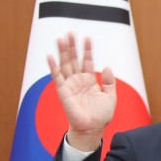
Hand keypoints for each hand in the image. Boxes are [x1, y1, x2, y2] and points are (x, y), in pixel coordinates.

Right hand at [46, 33, 116, 151]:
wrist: (93, 128)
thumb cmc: (101, 115)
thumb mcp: (110, 96)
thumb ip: (109, 82)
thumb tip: (106, 67)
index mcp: (89, 80)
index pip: (87, 61)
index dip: (87, 49)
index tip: (87, 37)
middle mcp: (78, 80)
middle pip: (74, 59)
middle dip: (72, 46)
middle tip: (70, 32)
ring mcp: (70, 84)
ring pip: (64, 64)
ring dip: (62, 51)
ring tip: (60, 38)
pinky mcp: (62, 91)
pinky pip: (56, 77)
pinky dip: (53, 67)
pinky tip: (50, 56)